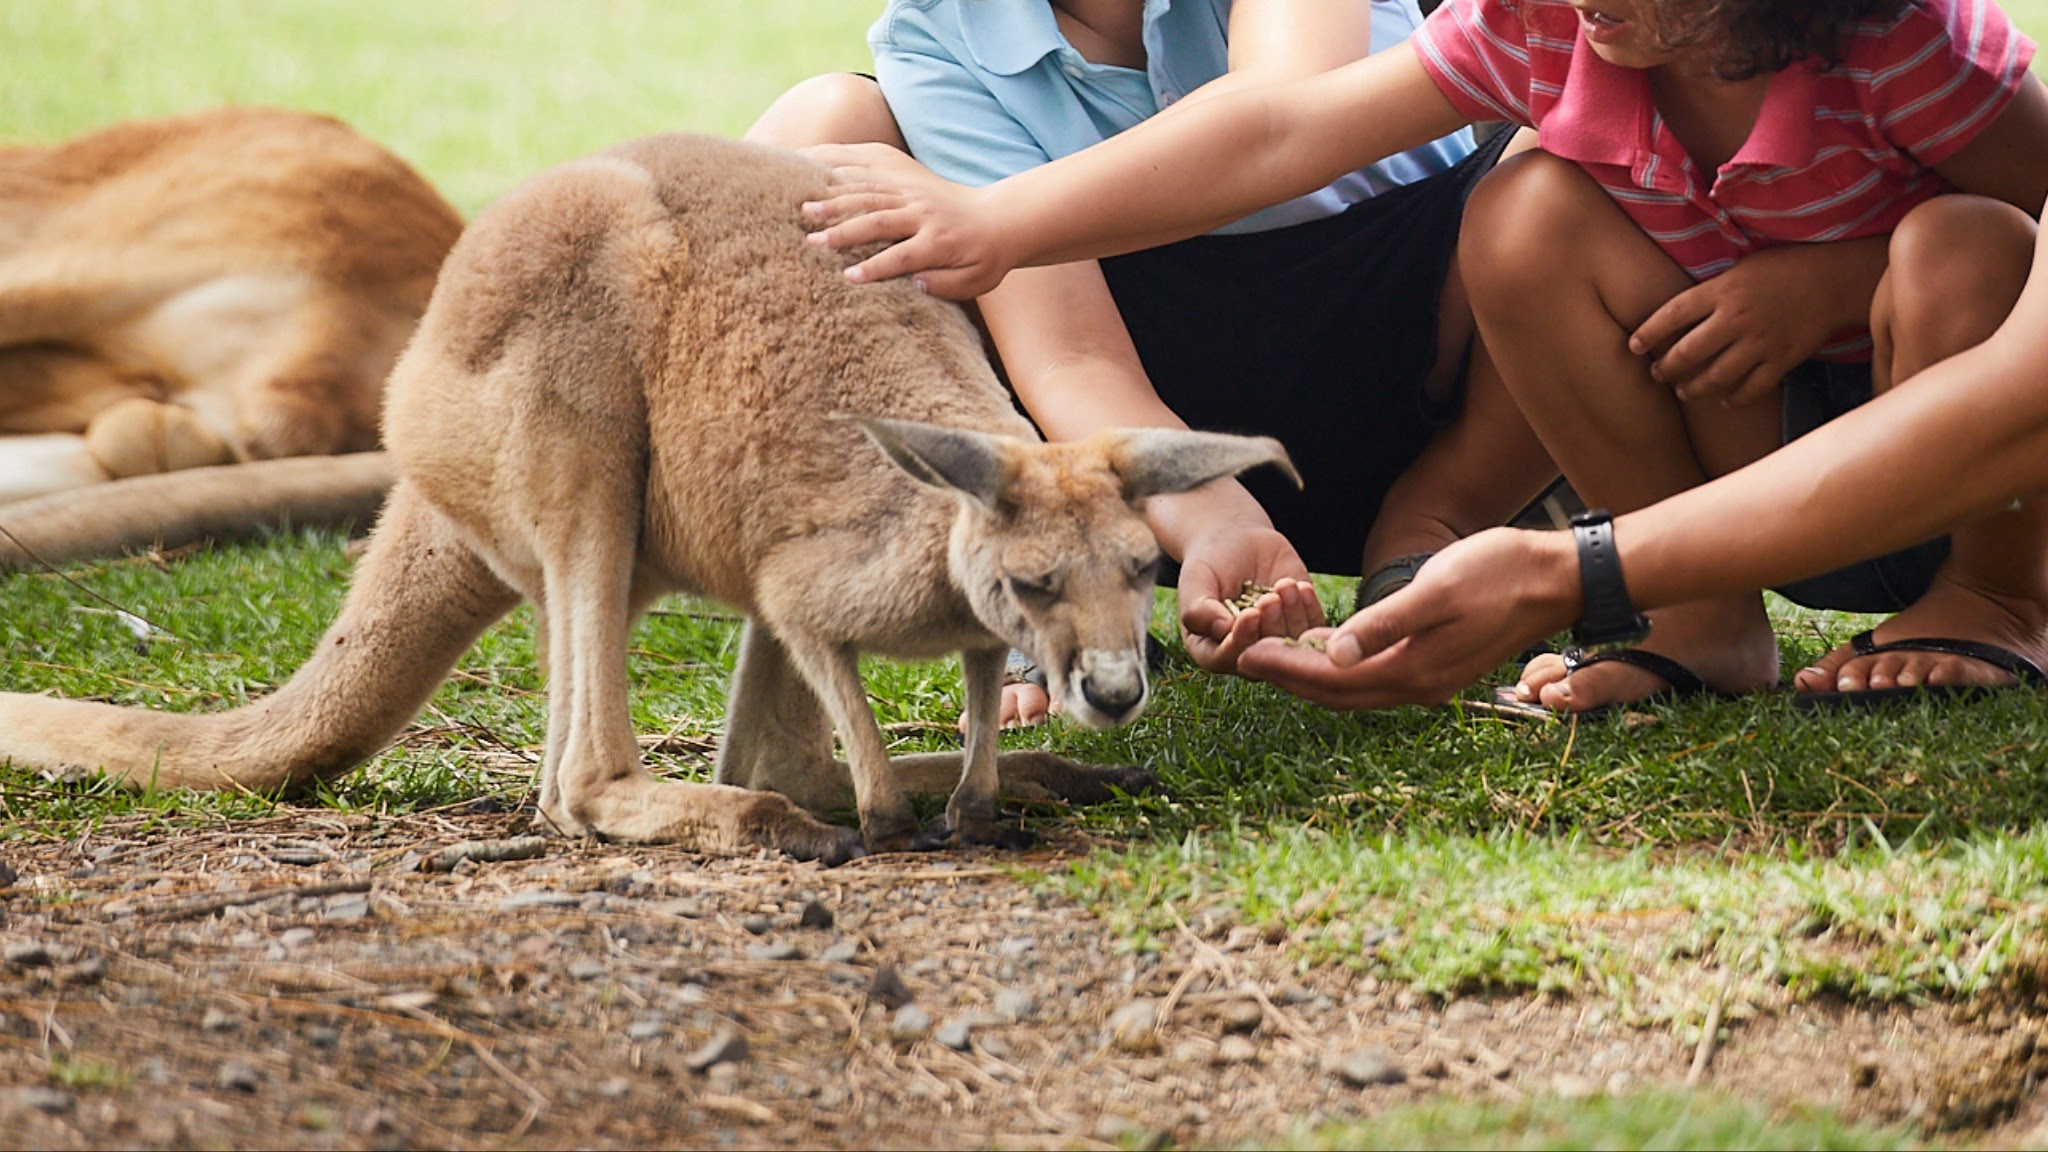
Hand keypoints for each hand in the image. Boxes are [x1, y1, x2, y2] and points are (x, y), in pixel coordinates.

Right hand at [799, 143, 1014, 299]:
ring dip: (837, 202)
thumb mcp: (975, 281)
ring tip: (806, 210)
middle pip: (880, 220)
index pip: (904, 256)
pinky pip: (871, 178)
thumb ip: (946, 285)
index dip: (877, 267)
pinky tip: (821, 183)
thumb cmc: (984, 259)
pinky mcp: (904, 183)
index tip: (848, 279)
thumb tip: (916, 285)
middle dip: (845, 231)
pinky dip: (844, 180)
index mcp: (939, 241)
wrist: (999, 219)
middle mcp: (922, 213)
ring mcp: (912, 194)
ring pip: (870, 194)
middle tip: (813, 242)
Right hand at [1175, 526, 1319, 674]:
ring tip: (1285, 585)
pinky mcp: (1298, 623)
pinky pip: (1312, 629)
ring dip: (1292, 616)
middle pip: (1263, 654)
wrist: (1237, 539)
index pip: (1226, 658)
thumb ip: (1199, 609)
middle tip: (1270, 598)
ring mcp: (1273, 638)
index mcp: (1211, 649)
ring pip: (1290, 643)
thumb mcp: (1195, 581)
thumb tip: (1221, 631)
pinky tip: (1301, 588)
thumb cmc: (1209, 562)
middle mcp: (1244, 650)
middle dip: (1270, 627)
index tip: (1250, 614)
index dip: (1240, 640)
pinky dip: (1310, 610)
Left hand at [1237, 528, 1577, 709]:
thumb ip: (1383, 624)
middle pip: (1337, 692)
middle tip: (1243, 659)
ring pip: (1355, 687)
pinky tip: (1324, 645)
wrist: (1557, 577)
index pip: (1331, 680)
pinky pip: (1376, 675)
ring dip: (1313, 674)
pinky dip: (1345, 665)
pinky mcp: (1437, 663)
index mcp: (1414, 671)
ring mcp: (1429, 677)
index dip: (1284, 668)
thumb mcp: (1436, 590)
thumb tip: (1332, 655)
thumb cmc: (1499, 573)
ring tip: (1273, 653)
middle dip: (1288, 677)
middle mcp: (1419, 685)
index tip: (1244, 655)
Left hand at [1629, 244, 1873, 406]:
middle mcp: (1737, 318)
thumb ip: (1711, 291)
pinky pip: (1750, 389)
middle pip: (1688, 352)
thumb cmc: (1785, 268)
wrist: (1835, 279)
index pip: (1672, 314)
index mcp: (1723, 290)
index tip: (1633, 346)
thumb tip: (1677, 314)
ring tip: (1684, 390)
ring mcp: (1760, 342)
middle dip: (1666, 368)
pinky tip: (1724, 399)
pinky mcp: (1782, 359)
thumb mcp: (1741, 268)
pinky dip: (1733, 398)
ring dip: (1694, 388)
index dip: (1648, 333)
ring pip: (1715, 377)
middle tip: (1657, 374)